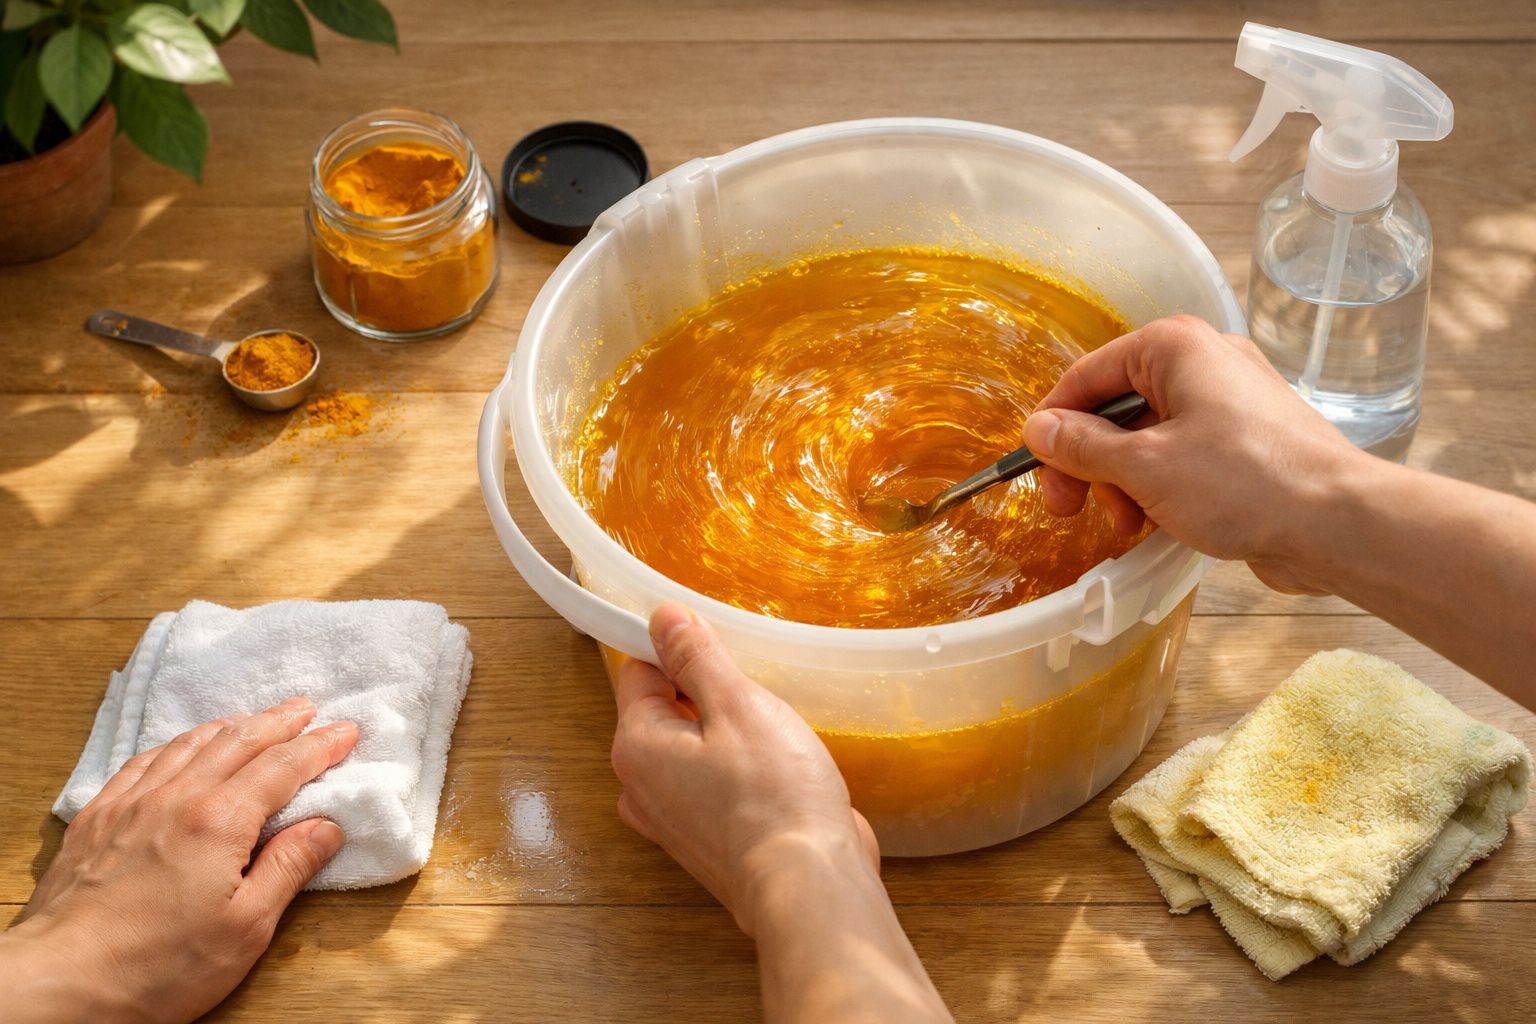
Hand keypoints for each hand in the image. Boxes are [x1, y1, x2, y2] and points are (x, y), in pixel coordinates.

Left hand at [1, 698, 357, 1022]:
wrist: (59, 984)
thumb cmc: (156, 968)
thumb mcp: (245, 929)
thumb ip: (288, 868)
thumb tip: (326, 826)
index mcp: (220, 821)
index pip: (283, 767)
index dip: (319, 747)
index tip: (346, 732)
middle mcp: (176, 797)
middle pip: (238, 742)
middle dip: (279, 722)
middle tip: (307, 709)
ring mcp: (130, 803)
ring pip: (190, 744)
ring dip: (230, 727)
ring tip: (254, 720)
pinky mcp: (96, 819)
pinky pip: (143, 762)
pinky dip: (176, 745)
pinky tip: (183, 748)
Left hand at [610, 605, 879, 935]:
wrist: (809, 885)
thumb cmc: (773, 796)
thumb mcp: (737, 704)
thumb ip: (696, 657)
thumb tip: (662, 618)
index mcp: (636, 746)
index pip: (640, 670)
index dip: (680, 650)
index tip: (722, 647)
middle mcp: (642, 786)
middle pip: (668, 709)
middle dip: (711, 695)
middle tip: (757, 698)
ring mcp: (673, 819)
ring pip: (696, 746)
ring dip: (732, 733)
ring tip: (773, 736)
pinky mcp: (708, 838)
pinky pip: (716, 782)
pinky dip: (742, 769)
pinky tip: (779, 770)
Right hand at [1022, 314, 1368, 593]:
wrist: (1338, 523)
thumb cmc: (1246, 482)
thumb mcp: (1143, 467)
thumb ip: (1083, 447)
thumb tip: (1038, 430)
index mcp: (1174, 347)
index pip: (1086, 377)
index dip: (1054, 428)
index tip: (1037, 473)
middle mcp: (1202, 363)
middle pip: (1114, 409)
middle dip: (1091, 464)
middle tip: (1072, 510)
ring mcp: (1227, 403)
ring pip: (1145, 439)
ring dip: (1124, 484)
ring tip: (1130, 524)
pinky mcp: (1244, 442)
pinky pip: (1179, 458)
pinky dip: (1159, 489)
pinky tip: (1160, 524)